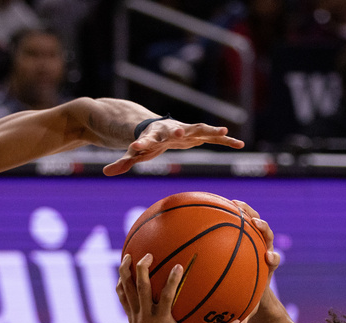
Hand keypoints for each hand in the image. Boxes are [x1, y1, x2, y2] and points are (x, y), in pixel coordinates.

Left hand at [103, 119, 243, 175]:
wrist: (159, 127)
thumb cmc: (146, 142)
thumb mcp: (134, 153)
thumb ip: (122, 162)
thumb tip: (105, 172)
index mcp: (152, 136)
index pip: (144, 140)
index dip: (139, 145)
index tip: (134, 148)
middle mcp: (170, 131)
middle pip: (174, 130)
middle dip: (178, 132)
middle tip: (180, 133)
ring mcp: (186, 131)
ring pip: (198, 130)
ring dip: (210, 131)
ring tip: (223, 131)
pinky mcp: (198, 135)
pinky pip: (213, 138)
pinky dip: (225, 141)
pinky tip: (240, 144)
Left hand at [117, 253, 242, 322]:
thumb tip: (240, 321)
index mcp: (162, 322)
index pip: (165, 298)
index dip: (171, 281)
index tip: (178, 266)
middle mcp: (146, 317)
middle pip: (140, 290)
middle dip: (142, 270)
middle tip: (148, 254)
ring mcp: (136, 317)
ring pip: (127, 291)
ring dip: (126, 273)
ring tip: (128, 255)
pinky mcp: (130, 318)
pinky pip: (123, 298)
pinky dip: (122, 285)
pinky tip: (125, 272)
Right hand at [231, 200, 280, 317]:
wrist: (251, 287)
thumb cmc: (246, 300)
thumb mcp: (245, 310)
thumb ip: (243, 316)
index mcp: (266, 268)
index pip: (273, 260)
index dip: (272, 258)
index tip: (268, 257)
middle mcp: (262, 251)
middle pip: (266, 236)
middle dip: (263, 228)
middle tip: (256, 224)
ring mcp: (253, 241)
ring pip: (252, 223)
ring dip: (247, 212)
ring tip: (235, 204)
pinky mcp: (242, 235)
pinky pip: (234, 222)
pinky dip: (226, 215)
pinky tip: (210, 209)